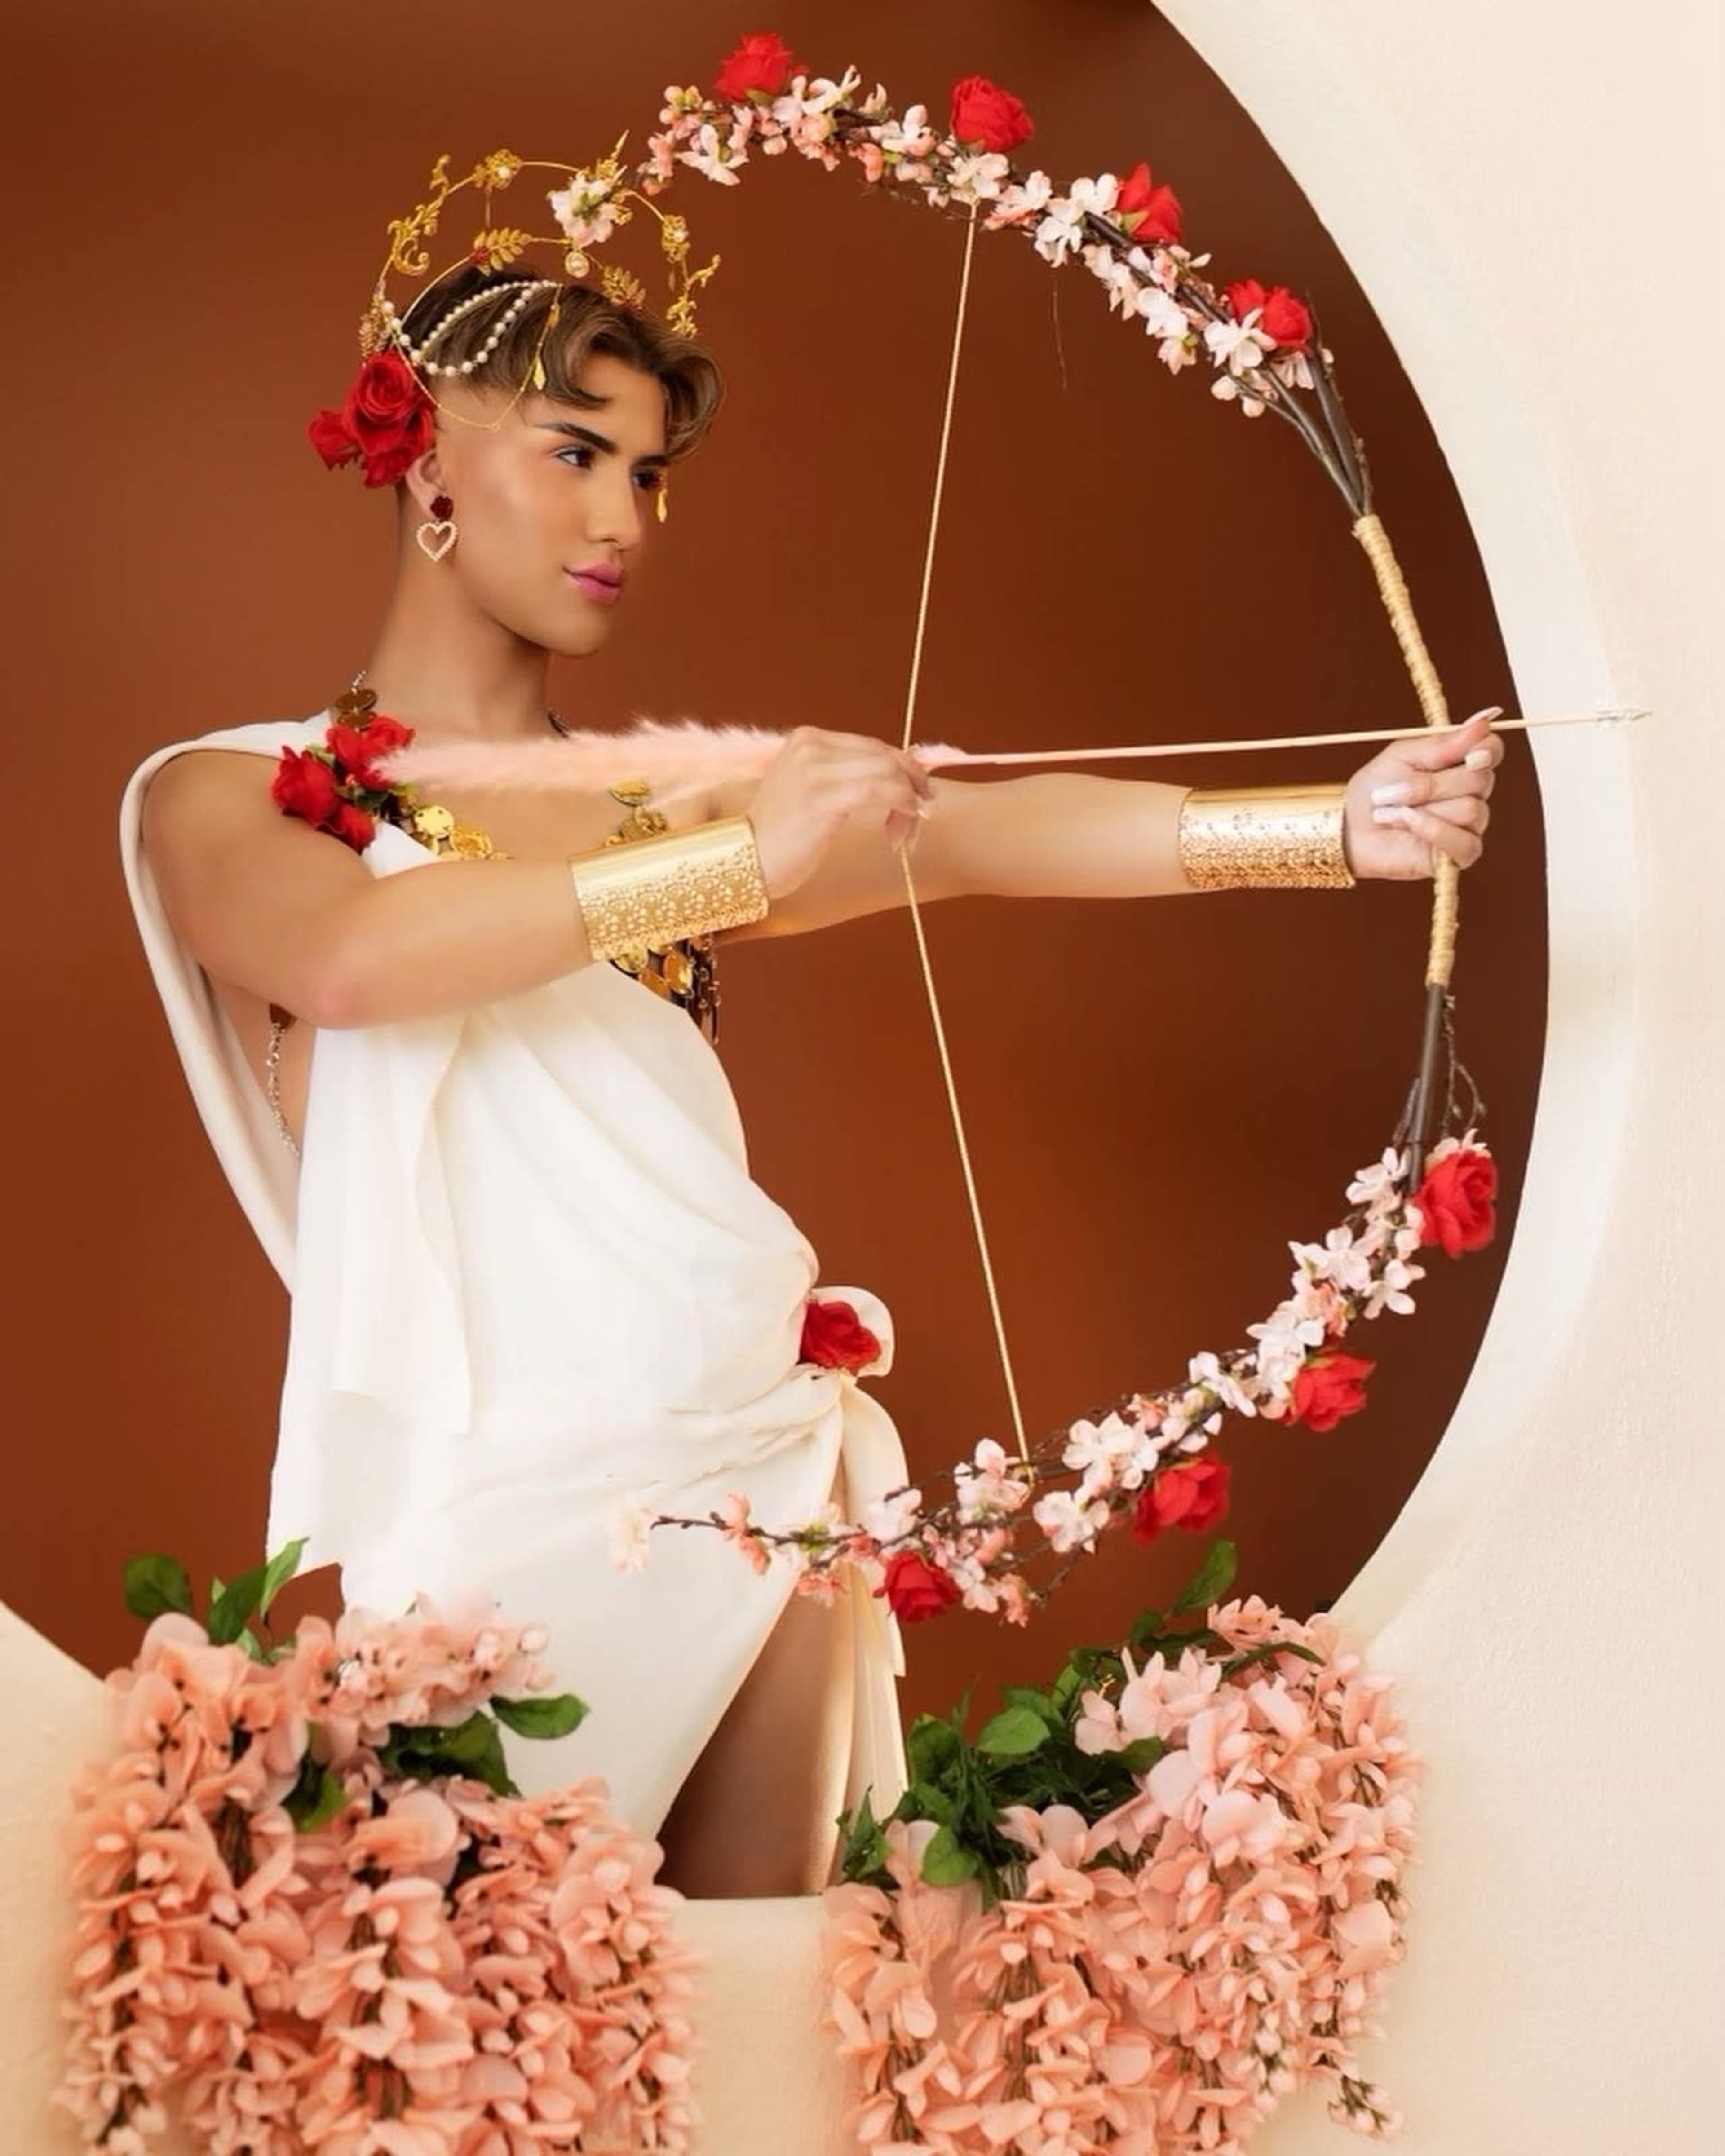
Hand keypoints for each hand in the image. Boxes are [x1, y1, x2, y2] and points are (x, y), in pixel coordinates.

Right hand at [746, 725, 935, 902]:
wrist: (744, 861)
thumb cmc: (780, 836)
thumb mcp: (810, 792)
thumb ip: (844, 776)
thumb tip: (899, 777)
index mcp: (807, 738)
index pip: (872, 746)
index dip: (903, 769)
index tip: (919, 793)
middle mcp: (811, 745)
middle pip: (884, 756)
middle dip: (912, 784)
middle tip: (922, 813)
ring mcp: (815, 768)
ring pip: (888, 772)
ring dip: (909, 802)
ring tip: (907, 831)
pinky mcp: (823, 796)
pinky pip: (881, 792)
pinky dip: (902, 807)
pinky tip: (901, 829)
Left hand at [1343, 706, 1504, 880]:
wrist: (1351, 827)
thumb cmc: (1375, 788)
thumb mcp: (1403, 756)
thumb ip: (1444, 744)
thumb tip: (1485, 721)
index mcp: (1460, 764)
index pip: (1492, 750)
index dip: (1487, 750)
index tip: (1468, 755)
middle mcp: (1471, 793)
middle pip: (1479, 780)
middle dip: (1431, 784)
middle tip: (1393, 789)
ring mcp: (1469, 825)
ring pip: (1470, 809)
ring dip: (1423, 808)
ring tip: (1393, 812)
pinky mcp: (1461, 854)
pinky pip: (1466, 841)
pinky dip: (1433, 831)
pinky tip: (1408, 826)